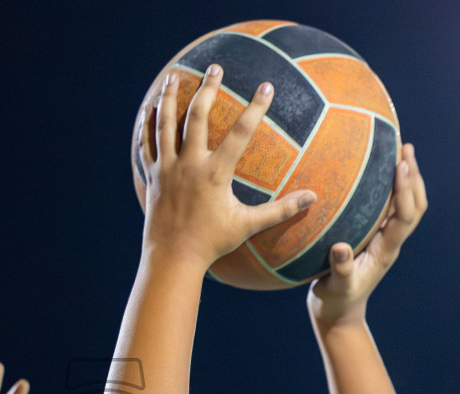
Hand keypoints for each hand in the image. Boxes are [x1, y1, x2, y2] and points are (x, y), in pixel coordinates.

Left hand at [136, 64, 316, 269]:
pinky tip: (150, 108)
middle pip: (197, 116)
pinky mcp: (152, 176)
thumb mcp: (248, 225)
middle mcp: (189, 166)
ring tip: (174, 75)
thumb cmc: (212, 244)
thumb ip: (280, 210)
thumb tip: (312, 199)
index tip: (267, 87)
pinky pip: (146, 143)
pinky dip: (147, 124)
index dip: (256, 108)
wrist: (172, 259)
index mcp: (215, 174)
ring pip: (165, 123)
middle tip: (215, 68)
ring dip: (169, 96)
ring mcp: (167, 169)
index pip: (240, 133)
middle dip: (207, 89)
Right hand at [307, 142, 427, 332]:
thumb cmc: (336, 301)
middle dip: (413, 176)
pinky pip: (389, 208)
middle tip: (405, 147)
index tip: (400, 165)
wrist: (338, 313)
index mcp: (386, 251)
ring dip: (407, 179)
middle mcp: (391, 242)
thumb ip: (340, 270)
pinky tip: (377, 171)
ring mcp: (385, 239)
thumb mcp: (336, 288)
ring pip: (406, 205)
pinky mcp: (375, 236)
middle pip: (415, 206)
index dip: (405, 190)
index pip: (404, 217)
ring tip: (399, 150)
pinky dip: (390, 188)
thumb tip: (340, 247)